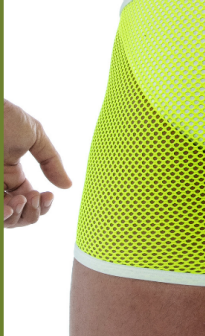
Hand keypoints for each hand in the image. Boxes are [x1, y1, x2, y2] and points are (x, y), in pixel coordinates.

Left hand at [4, 99, 71, 227]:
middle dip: (31, 214)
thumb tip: (68, 185)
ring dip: (17, 217)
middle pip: (16, 215)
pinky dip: (3, 215)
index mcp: (12, 174)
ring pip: (4, 218)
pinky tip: (11, 206)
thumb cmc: (4, 117)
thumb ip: (51, 161)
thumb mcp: (35, 137)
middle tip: (37, 197)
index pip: (29, 201)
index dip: (42, 205)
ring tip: (22, 200)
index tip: (49, 194)